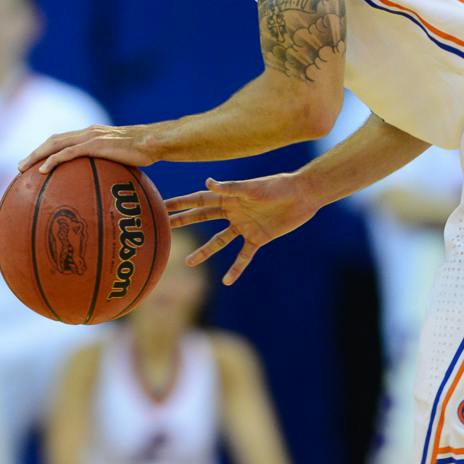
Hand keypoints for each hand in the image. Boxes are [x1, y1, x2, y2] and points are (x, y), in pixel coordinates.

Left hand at [19, 124, 157, 174]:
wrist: (153, 142)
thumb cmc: (144, 153)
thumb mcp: (124, 159)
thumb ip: (112, 167)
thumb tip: (108, 187)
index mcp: (93, 134)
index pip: (64, 139)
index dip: (47, 149)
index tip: (35, 162)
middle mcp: (87, 132)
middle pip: (53, 140)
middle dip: (35, 152)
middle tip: (21, 167)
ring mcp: (89, 137)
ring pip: (55, 144)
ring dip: (36, 156)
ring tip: (23, 169)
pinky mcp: (94, 144)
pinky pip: (67, 153)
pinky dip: (52, 160)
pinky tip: (42, 171)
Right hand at [166, 171, 326, 284]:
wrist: (302, 194)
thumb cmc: (277, 185)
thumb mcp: (253, 187)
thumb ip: (230, 188)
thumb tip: (207, 183)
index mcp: (229, 196)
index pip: (199, 200)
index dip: (180, 203)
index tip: (160, 206)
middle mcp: (233, 211)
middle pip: (203, 219)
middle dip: (184, 223)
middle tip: (164, 229)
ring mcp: (244, 226)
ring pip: (219, 241)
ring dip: (205, 251)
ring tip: (189, 263)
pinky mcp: (258, 238)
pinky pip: (244, 256)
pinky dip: (236, 268)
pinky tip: (227, 280)